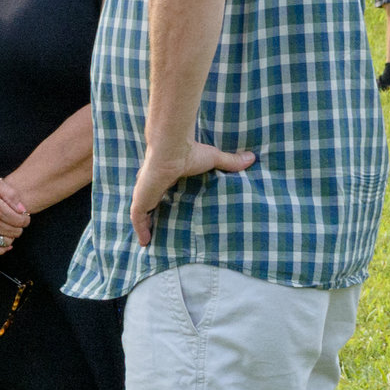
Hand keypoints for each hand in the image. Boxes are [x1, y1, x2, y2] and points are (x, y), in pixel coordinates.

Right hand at [0, 176, 29, 243]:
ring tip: (8, 228)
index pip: (20, 221)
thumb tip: (22, 210)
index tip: (24, 216)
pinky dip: (0, 248)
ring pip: (6, 241)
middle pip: (15, 232)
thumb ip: (12, 195)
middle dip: (19, 227)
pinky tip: (4, 242)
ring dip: (11, 236)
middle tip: (16, 222)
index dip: (26, 219)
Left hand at [131, 138, 256, 246]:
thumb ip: (230, 161)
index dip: (161, 199)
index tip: (166, 209)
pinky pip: (137, 218)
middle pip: (148, 203)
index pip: (160, 190)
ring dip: (144, 226)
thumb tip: (252, 158)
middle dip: (150, 215)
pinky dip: (141, 229)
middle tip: (157, 230)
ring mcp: (144, 193)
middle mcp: (151, 185)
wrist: (173, 148)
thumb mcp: (213, 159)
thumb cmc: (190, 152)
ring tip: (149, 241)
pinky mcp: (141, 199)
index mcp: (164, 176)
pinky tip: (145, 242)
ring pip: (140, 213)